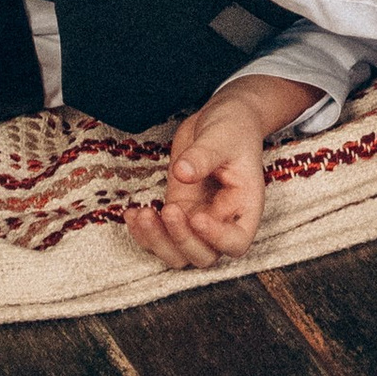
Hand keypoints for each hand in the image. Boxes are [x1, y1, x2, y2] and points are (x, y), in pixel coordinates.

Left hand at [124, 86, 285, 272]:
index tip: (197, 217)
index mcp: (244, 205)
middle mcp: (222, 219)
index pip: (236, 241)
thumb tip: (181, 172)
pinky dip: (143, 233)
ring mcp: (197, 219)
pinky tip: (132, 213)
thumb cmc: (232, 127)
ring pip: (178, 254)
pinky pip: (160, 237)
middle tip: (168, 210)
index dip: (217, 239)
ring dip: (158, 242)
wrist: (221, 119)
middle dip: (182, 240)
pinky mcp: (178, 211)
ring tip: (142, 215)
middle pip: (204, 256)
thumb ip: (204, 155)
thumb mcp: (222, 136)